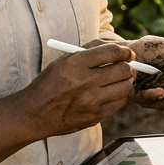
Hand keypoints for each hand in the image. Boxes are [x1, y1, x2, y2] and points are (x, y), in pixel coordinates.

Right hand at [14, 42, 136, 136]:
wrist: (35, 113)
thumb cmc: (51, 83)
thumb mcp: (64, 61)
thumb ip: (89, 51)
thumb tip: (118, 48)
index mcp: (75, 64)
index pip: (112, 52)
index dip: (124, 51)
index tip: (127, 53)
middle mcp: (84, 82)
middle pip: (123, 70)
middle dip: (128, 66)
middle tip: (126, 66)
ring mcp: (91, 101)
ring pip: (125, 87)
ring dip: (125, 82)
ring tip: (118, 80)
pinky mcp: (95, 116)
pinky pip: (119, 103)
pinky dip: (118, 96)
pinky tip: (110, 93)